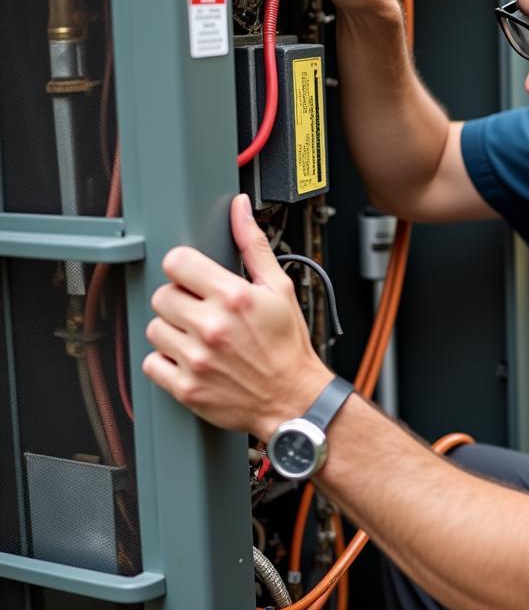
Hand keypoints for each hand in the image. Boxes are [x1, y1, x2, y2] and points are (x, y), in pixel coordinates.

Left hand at [142, 194, 333, 441]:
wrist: (295, 398)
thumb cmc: (288, 346)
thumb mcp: (280, 289)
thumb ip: (253, 247)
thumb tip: (239, 210)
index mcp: (233, 297)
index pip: (177, 263)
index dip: (185, 268)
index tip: (194, 279)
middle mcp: (212, 327)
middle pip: (162, 295)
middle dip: (179, 300)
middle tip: (201, 311)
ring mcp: (196, 359)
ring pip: (154, 328)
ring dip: (171, 330)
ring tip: (197, 337)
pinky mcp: (186, 387)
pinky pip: (152, 364)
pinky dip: (165, 362)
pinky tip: (190, 358)